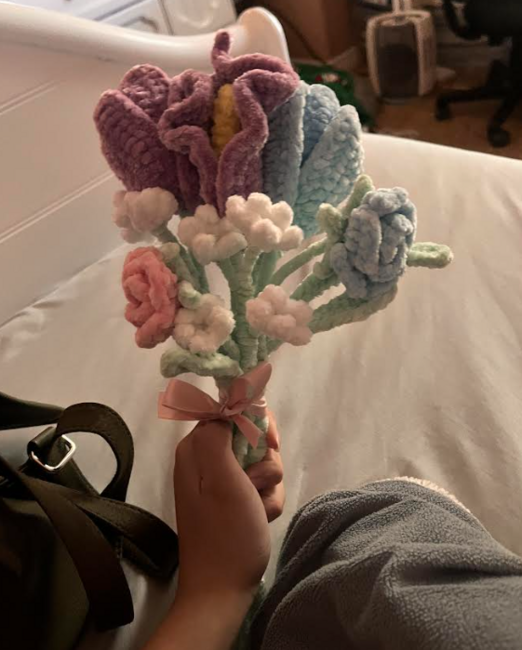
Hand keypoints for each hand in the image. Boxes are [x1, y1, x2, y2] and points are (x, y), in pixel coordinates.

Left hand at [144, 418, 283, 649]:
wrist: (222, 589)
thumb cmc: (224, 532)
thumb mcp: (220, 477)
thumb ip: (218, 433)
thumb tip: (227, 405)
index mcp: (197, 447)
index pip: (233, 410)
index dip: (258, 422)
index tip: (271, 443)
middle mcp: (206, 458)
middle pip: (253, 436)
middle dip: (266, 460)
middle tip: (259, 483)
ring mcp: (220, 480)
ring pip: (263, 462)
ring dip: (269, 485)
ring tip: (257, 508)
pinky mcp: (233, 499)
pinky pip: (261, 485)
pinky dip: (267, 501)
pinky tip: (260, 518)